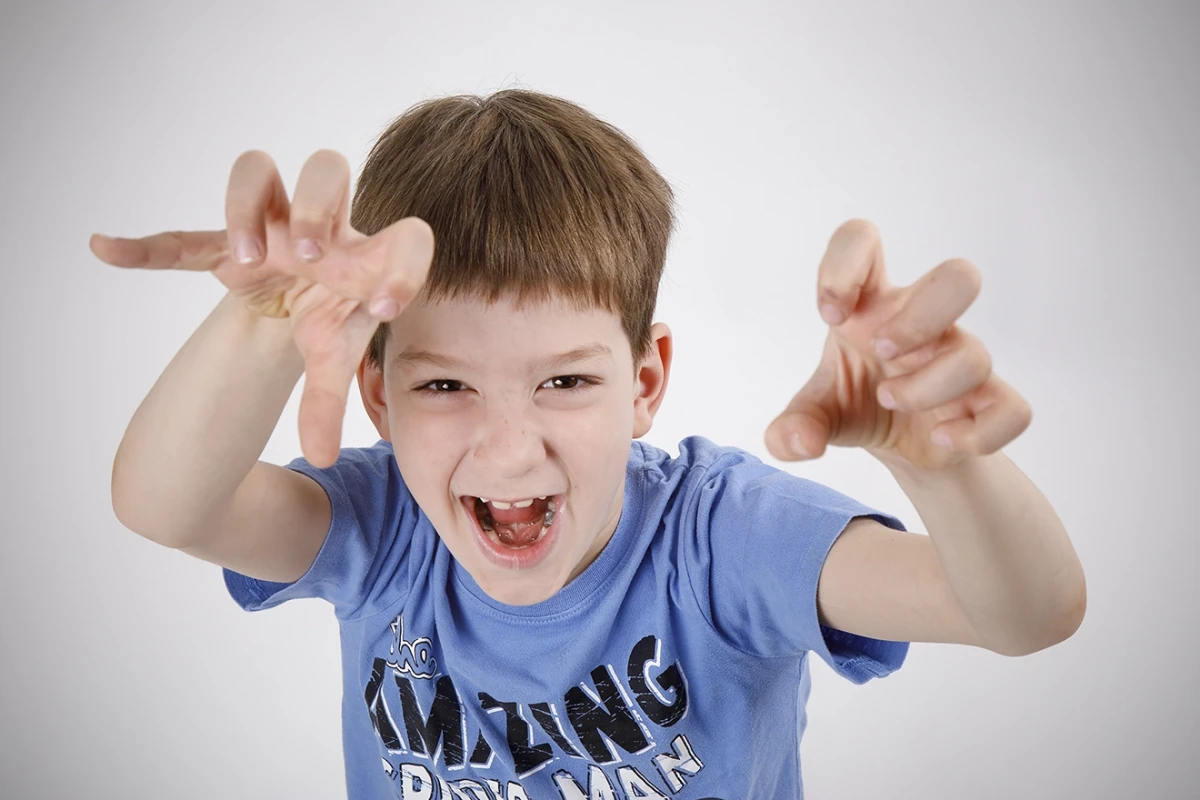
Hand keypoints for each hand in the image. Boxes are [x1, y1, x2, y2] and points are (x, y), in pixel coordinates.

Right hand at [90, 149, 433, 467]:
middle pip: (327, 169)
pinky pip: (185, 238)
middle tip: (307, 255)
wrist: (303, 293)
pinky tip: (106, 251)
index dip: (405, 265)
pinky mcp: (227, 242)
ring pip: (257, 173)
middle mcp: (322, 226)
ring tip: (242, 260)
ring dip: (245, 209)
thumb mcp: (334, 357)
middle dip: (316, 207)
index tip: (385, 308)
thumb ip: (330, 402)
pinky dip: (150, 246)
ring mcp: (271, 225)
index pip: (406, 237)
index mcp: (365, 254)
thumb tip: (324, 458)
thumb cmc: (334, 315)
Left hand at [765, 219, 1031, 470]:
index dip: (844, 265)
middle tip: (880, 351)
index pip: (861, 240)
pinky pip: (1013, 409)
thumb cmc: (859, 402)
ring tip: (888, 401)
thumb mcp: (816, 413)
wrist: (903, 445)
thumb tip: (797, 443)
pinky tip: (942, 438)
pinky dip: (977, 432)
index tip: (831, 313)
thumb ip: (792, 426)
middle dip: (918, 319)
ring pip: (974, 355)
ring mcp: (960, 358)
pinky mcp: (987, 402)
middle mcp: (923, 322)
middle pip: (959, 277)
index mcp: (872, 305)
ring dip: (923, 388)